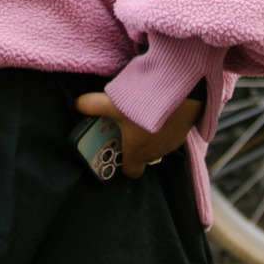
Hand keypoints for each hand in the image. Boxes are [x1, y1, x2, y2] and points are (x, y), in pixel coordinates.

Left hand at [75, 91, 202, 179]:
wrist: (183, 92)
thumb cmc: (146, 105)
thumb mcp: (113, 104)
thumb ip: (93, 105)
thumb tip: (77, 105)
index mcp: (137, 153)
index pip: (130, 171)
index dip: (122, 163)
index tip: (116, 149)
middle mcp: (157, 153)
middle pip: (143, 155)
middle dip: (135, 143)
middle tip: (126, 125)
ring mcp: (173, 142)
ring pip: (158, 144)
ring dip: (151, 132)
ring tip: (143, 112)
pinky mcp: (185, 130)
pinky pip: (171, 132)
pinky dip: (166, 123)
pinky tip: (160, 107)